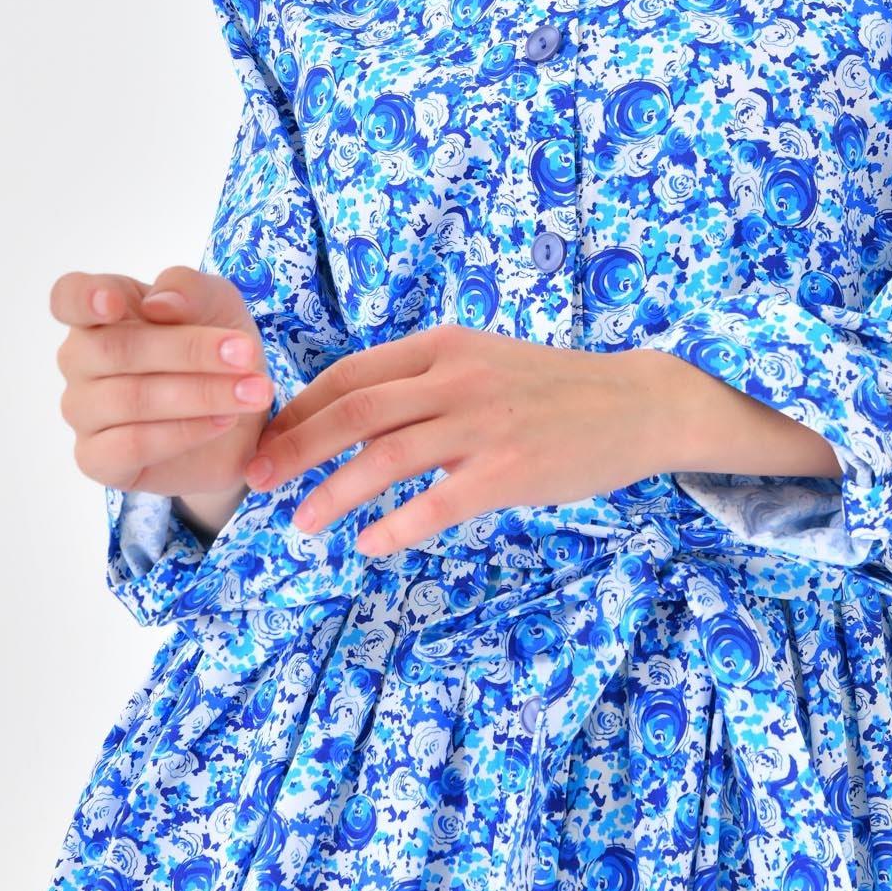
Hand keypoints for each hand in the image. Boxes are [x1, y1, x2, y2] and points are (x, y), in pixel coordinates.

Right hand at [51, 264, 275, 531]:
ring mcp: (83, 410)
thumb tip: (158, 306)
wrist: (240, 413)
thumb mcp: (218, 302)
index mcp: (101, 312)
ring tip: (252, 392)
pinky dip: (184, 432)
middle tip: (247, 354)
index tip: (116, 304)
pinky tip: (223, 421)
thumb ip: (187, 289)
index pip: (68, 298)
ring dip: (199, 394)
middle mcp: (81, 360)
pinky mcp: (97, 458)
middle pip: (113, 349)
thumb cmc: (215, 347)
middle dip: (188, 351)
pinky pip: (131, 445)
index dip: (84, 299)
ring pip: (128, 399)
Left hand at [245, 323, 683, 556]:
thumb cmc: (550, 390)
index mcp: (442, 346)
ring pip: (385, 457)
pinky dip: (395, 526)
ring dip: (334, 492)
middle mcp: (455, 377)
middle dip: (296, 447)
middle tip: (256, 480)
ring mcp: (482, 423)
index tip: (268, 439)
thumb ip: (423, 383)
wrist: (635, 403)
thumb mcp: (481, 363)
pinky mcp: (509, 471)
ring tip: (302, 522)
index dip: (301, 408)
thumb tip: (351, 416)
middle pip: (353, 410)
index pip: (350, 374)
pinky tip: (370, 544)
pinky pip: (436, 503)